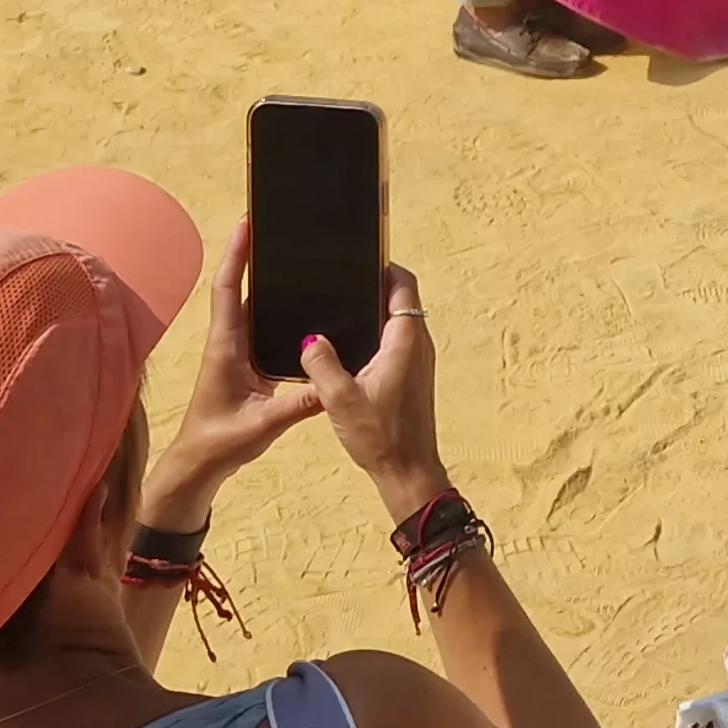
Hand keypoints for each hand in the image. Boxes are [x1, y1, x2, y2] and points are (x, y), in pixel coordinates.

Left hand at [140, 220, 329, 525]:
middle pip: (238, 286)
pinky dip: (275, 307)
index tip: (247, 222)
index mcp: (225, 347)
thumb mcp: (261, 426)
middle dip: (253, 253)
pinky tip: (300, 304)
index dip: (236, 254)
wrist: (197, 468)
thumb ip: (296, 405)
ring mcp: (237, 353)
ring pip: (251, 305)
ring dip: (265, 278)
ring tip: (293, 254)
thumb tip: (333, 383)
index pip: (228, 289)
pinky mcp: (247, 365)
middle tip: (276, 224)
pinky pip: (261, 326)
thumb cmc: (218, 445)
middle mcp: (229, 342)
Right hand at [297, 262, 449, 522]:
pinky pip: (395, 340)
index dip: (384, 266)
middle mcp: (418, 343)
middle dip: (373, 284)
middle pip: (400, 298)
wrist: (407, 471)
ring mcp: (417, 360)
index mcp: (405, 339)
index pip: (403, 285)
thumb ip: (321, 363)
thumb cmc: (379, 436)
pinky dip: (375, 332)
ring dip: (373, 310)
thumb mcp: (340, 398)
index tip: (358, 257)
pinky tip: (345, 342)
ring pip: (397, 320)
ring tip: (337, 304)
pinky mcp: (411, 375)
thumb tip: (309, 337)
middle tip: (339, 278)